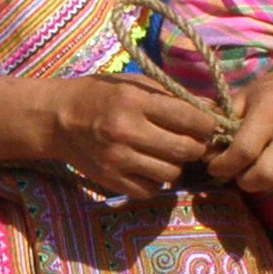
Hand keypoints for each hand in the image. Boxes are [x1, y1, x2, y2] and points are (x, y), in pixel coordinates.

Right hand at [0, 73, 217, 196]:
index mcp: (136, 101)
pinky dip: (155, 181)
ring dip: (175, 164)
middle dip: (195, 146)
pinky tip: (147, 166)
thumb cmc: (102, 95)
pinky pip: (151, 190)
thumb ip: (172, 96)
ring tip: (165, 153)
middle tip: (189, 141)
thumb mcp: (135, 83)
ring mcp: (118, 159)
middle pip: (187, 150)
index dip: (207, 123)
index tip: (204, 124)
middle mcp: (127, 131)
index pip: (192, 119)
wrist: (58, 119)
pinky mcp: (111, 180)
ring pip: (172, 172)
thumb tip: (215, 110)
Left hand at [206, 62, 272, 196]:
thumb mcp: (246, 95)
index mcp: (271, 110)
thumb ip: (224, 120)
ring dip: (256, 181)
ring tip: (249, 168)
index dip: (223, 164)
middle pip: (263, 175)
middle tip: (233, 170)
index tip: (213, 165)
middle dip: (242, 179)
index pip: (244, 151)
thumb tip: (206, 148)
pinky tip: (266, 165)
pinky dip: (271, 181)